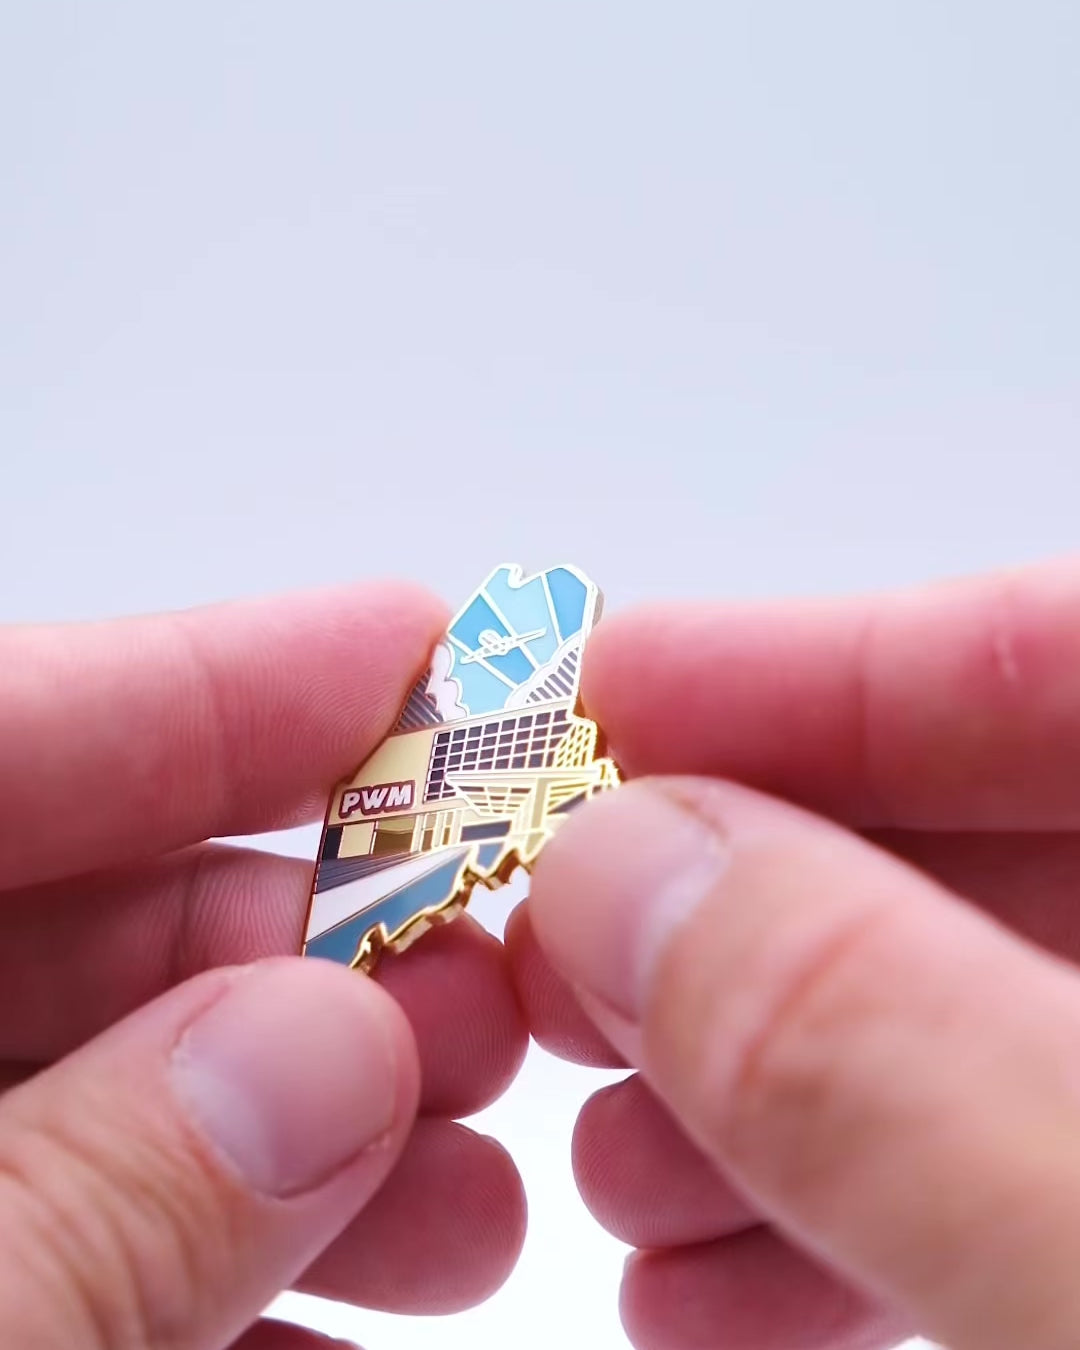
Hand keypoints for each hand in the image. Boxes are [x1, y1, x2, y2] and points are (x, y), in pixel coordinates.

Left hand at [0, 584, 526, 1348]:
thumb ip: (80, 1206)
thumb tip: (321, 1055)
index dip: (212, 681)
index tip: (417, 648)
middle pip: (78, 923)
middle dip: (307, 952)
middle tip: (484, 1009)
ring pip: (99, 1099)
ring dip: (302, 1140)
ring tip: (467, 1208)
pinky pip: (71, 1264)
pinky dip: (218, 1291)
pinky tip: (348, 1339)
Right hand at [513, 557, 1079, 1349]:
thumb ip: (885, 1047)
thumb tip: (627, 871)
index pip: (1078, 665)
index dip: (839, 660)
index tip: (617, 684)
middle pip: (992, 841)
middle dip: (750, 888)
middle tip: (561, 938)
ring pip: (967, 1019)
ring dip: (758, 1073)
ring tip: (610, 1155)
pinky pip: (997, 1180)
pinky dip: (840, 1208)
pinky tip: (703, 1283)